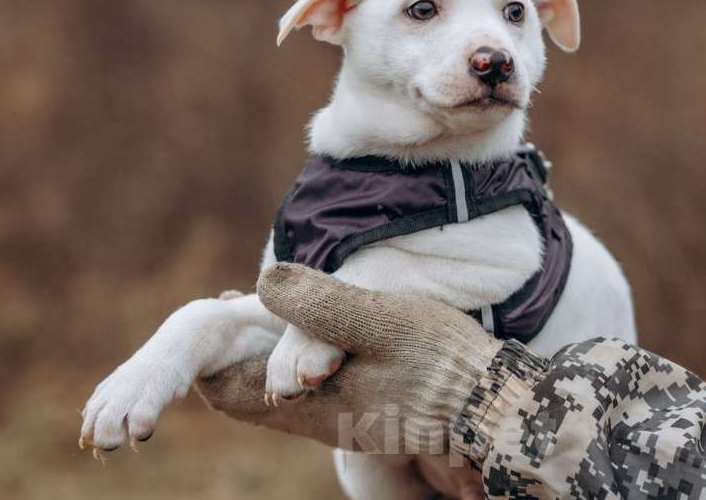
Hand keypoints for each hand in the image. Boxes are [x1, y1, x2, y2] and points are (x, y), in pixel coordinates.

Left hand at [196, 263, 501, 453]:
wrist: (494, 405)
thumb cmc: (440, 361)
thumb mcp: (382, 322)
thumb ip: (322, 306)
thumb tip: (264, 281)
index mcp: (312, 404)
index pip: (231, 392)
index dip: (211, 356)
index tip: (214, 309)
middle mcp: (320, 422)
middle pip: (250, 398)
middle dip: (236, 355)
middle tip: (233, 306)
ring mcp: (344, 423)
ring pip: (282, 398)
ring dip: (268, 358)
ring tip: (272, 311)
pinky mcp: (369, 416)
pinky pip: (314, 395)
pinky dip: (299, 364)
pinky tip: (317, 335)